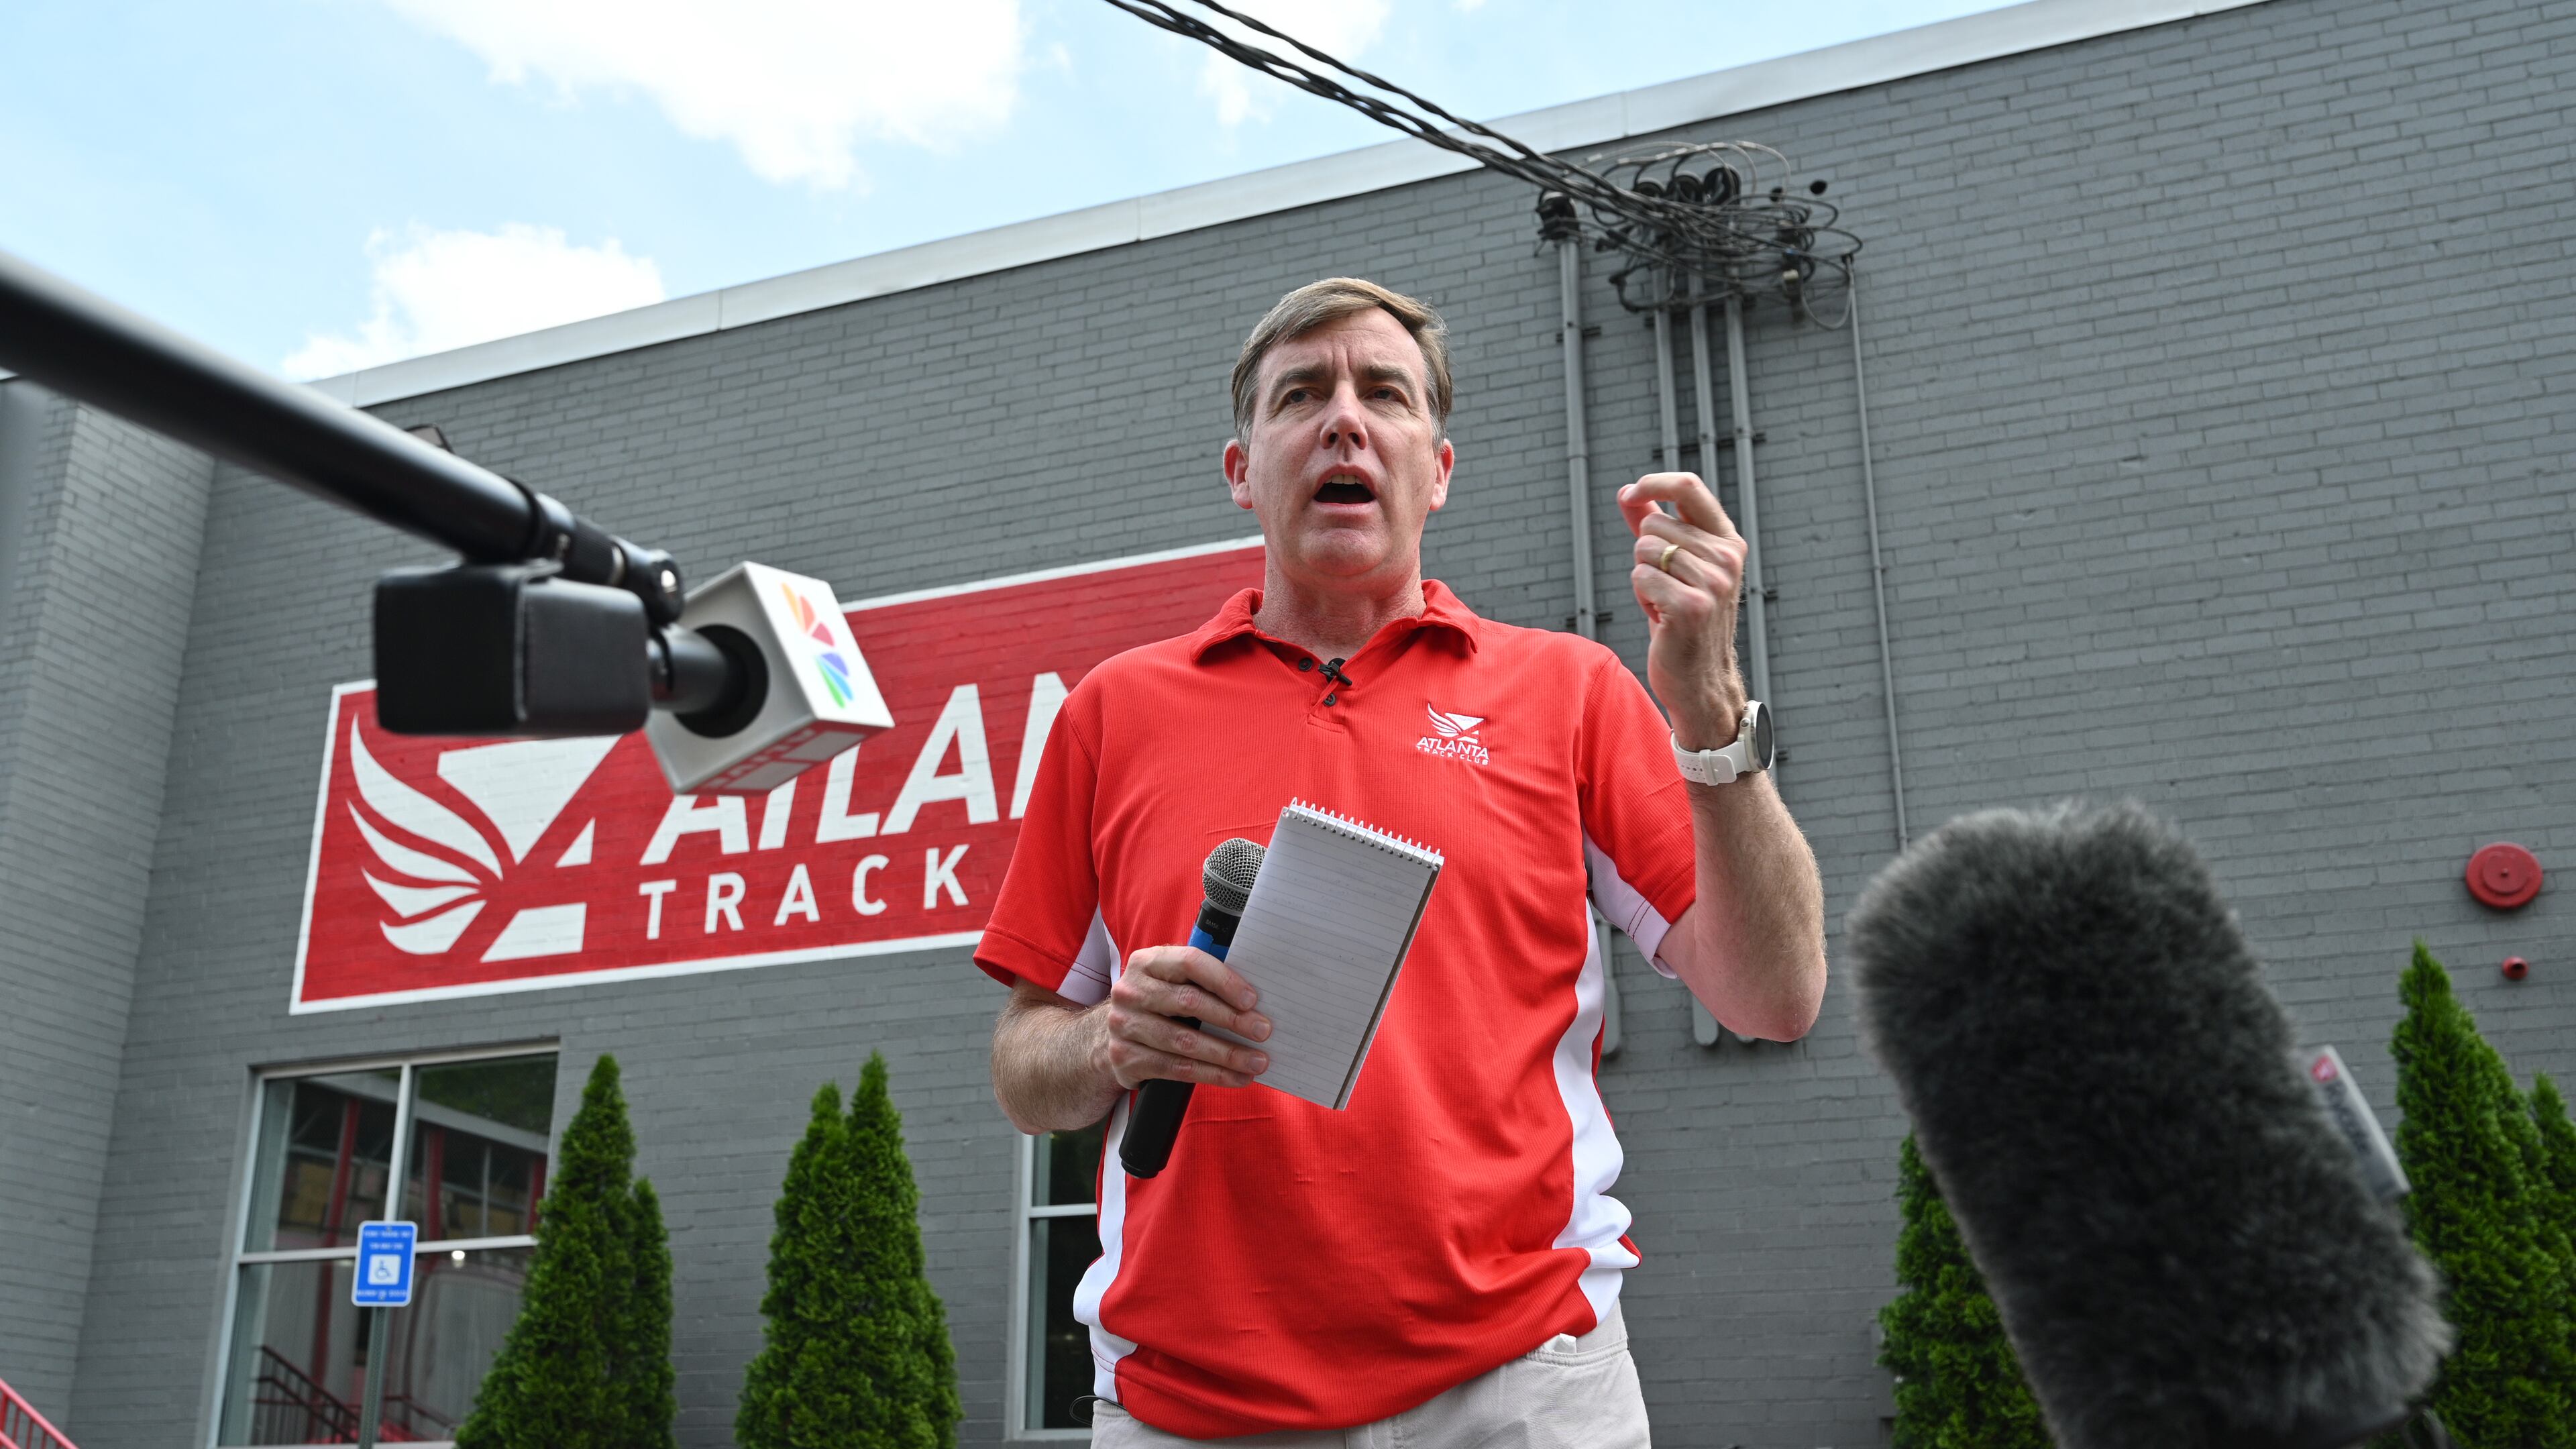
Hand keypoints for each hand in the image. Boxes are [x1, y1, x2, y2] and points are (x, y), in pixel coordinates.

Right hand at [1094, 945, 1272, 1089]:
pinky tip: (1236, 1078)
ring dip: (1227, 1054)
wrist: (1108, 1036)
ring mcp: (1124, 1025)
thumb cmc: (1157, 1005)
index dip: (1224, 981)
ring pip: (1185, 1041)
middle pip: (1188, 1003)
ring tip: (1257, 1062)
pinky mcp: (1125, 1057)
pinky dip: (1212, 1074)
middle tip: (1263, 1031)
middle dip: (1232, 1019)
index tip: (1252, 1000)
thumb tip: (1254, 999)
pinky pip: (1176, 1069)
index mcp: (1147, 962)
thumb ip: (1202, 981)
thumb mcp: (1170, 982)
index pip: (1190, 963)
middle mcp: (1130, 991)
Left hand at [1620, 473, 1749, 749]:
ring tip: (1666, 603)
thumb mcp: (1675, 567)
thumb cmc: (1682, 618)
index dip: (1654, 482)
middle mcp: (1727, 557)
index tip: (1629, 493)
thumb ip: (1654, 527)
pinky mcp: (1692, 606)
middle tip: (1666, 588)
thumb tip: (1628, 493)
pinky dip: (1642, 598)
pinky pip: (1640, 577)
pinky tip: (1662, 618)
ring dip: (1643, 579)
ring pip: (1644, 551)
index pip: (1690, 487)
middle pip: (1653, 524)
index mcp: (1728, 541)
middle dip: (1645, 555)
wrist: (1700, 677)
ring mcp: (1713, 582)